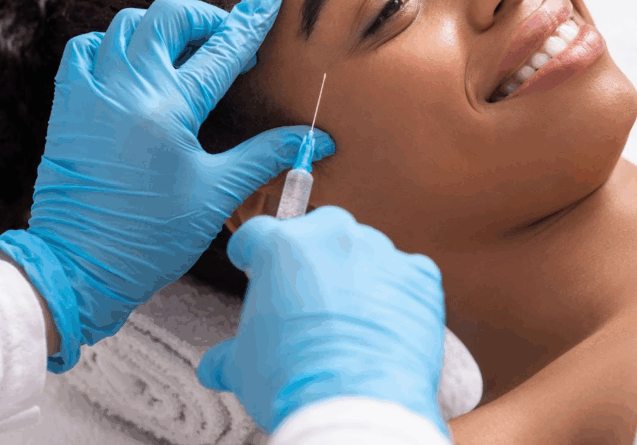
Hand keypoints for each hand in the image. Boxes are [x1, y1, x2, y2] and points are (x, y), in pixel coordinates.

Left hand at [0, 0, 334, 371]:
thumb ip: (267, 155)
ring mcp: (90, 93)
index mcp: (169, 111)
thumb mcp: (218, 194)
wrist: (80, 267)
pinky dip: (113, 43)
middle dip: (206, 17)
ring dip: (162, 27)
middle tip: (228, 40)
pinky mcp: (68, 105)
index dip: (252, 16)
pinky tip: (134, 63)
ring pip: (126, 25)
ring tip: (187, 52)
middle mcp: (126, 90)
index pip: (222, 48)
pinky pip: (85, 49)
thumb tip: (318, 139)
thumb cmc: (153, 236)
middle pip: (168, 17)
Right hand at [195, 207, 447, 437]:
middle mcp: (334, 236)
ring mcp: (381, 253)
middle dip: (311, 259)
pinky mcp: (420, 275)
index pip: (258, 233)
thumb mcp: (244, 367)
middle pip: (318, 232)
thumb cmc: (293, 380)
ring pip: (365, 253)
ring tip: (350, 320)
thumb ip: (228, 355)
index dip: (252, 253)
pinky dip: (396, 294)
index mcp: (283, 246)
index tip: (254, 267)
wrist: (357, 405)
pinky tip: (385, 325)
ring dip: (356, 276)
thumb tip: (215, 367)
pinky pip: (406, 275)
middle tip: (306, 298)